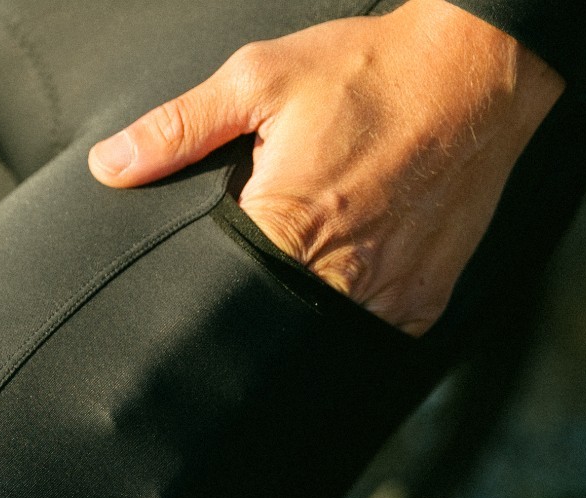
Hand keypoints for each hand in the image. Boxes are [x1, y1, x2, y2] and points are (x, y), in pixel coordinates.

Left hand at [88, 0, 562, 335]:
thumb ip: (178, 129)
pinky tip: (345, 283)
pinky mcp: (428, 297)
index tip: (197, 282)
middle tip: (253, 273)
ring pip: (328, 339)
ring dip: (307, 316)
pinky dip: (358, 317)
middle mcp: (347, 272)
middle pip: (274, 327)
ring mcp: (394, 292)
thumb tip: (109, 166)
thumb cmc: (368, 70)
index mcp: (290, 227)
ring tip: (304, 274)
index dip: (203, 292)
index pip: (223, 298)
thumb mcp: (259, 80)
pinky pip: (380, 335)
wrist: (476, 69)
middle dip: (253, 306)